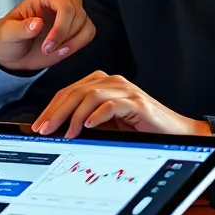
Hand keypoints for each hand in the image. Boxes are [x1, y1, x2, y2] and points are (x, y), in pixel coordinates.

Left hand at [0, 0, 95, 72]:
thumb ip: (20, 29)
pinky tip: (61, 51)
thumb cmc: (7, 38)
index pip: (65, 6)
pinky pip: (89, 32)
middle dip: (64, 36)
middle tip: (46, 50)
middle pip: (78, 14)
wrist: (13, 51)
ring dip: (72, 42)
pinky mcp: (77, 25)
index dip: (60, 29)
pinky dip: (78, 44)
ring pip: (86, 24)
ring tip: (53, 51)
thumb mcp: (7, 35)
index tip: (47, 47)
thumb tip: (37, 23)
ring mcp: (72, 10)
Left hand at [32, 71, 211, 138]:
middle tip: (44, 129)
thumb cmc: (139, 130)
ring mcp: (126, 90)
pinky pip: (112, 104)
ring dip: (74, 115)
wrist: (175, 133)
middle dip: (56, 112)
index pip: (69, 91)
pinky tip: (88, 126)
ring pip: (90, 95)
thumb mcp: (106, 125)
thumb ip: (85, 122)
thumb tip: (56, 131)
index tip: (38, 125)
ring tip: (65, 133)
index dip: (51, 108)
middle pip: (76, 91)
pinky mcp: (138, 103)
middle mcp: (113, 82)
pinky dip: (98, 114)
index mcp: (103, 83)